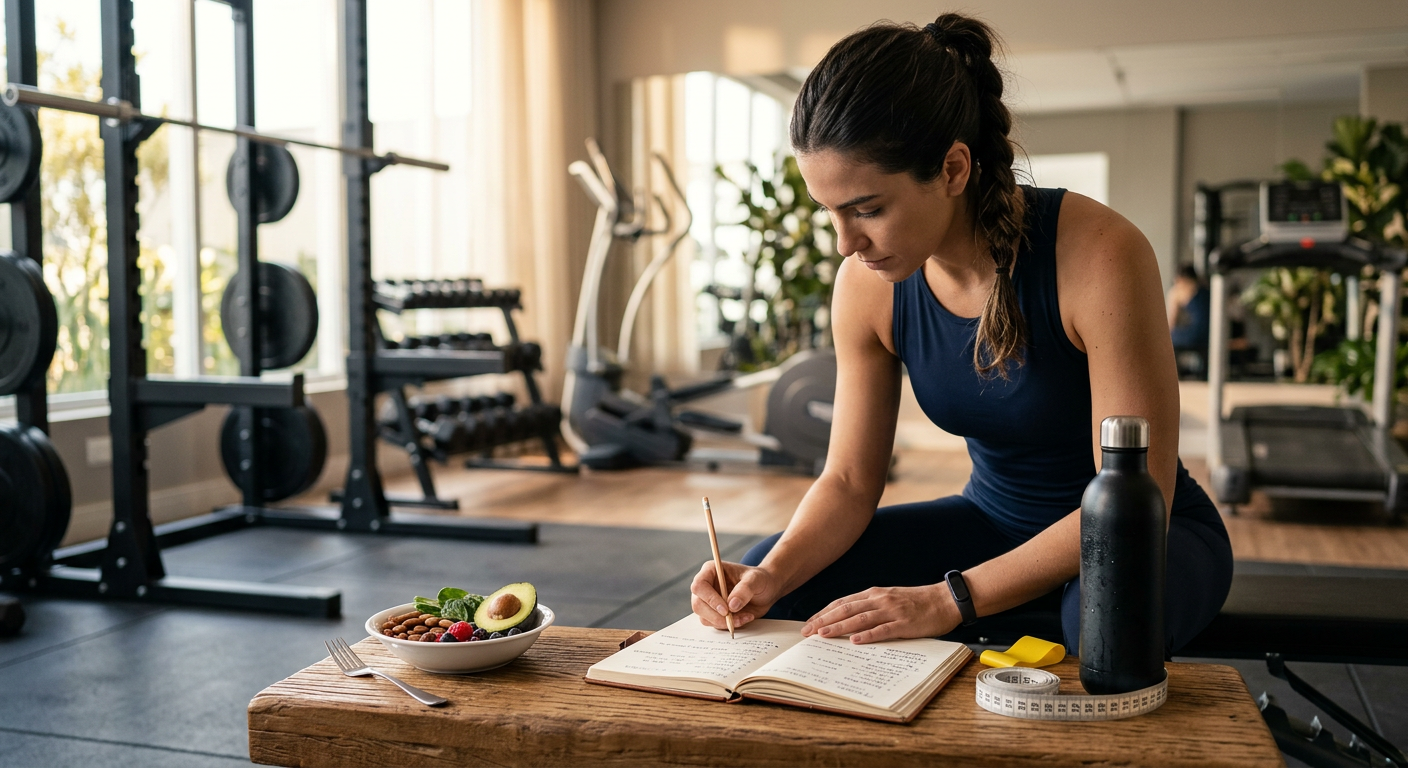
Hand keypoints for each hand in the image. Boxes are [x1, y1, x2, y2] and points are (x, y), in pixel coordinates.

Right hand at [690, 561, 780, 630]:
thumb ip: (744, 589)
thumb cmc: (760, 579)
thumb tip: (731, 605)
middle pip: (698, 605)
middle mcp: (706, 586)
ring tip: (745, 616)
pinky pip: (715, 624)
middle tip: (733, 619)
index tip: (725, 609)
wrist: (766, 591)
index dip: (709, 599)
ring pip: (704, 617)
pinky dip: (729, 625)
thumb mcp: (756, 580)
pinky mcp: (715, 614)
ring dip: (724, 622)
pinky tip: (744, 618)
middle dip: (715, 616)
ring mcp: (709, 601)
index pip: (699, 586)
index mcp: (711, 571)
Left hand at [801, 584, 959, 643]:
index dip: (824, 612)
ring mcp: (892, 611)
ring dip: (839, 627)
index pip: (842, 603)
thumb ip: (870, 606)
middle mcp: (880, 600)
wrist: (945, 600)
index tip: (809, 623)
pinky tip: (855, 641)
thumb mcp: (889, 598)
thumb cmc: (917, 601)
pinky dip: (868, 635)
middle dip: (824, 620)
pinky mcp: (905, 624)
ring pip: (860, 619)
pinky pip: (884, 630)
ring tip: (823, 635)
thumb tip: (848, 619)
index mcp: (874, 594)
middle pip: (846, 610)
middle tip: (807, 632)